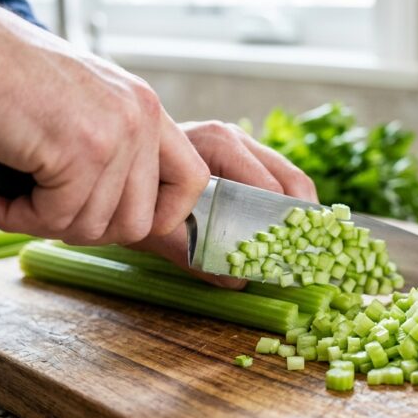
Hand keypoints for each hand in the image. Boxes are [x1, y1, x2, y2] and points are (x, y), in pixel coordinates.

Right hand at [0, 0, 209, 244]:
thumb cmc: (2, 79)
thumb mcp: (82, 105)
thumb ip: (110, 149)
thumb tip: (114, 215)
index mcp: (147, 108)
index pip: (193, 182)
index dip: (160, 215)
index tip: (116, 217)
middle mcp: (141, 119)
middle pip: (139, 222)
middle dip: (86, 228)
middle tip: (43, 208)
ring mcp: (115, 136)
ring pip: (93, 227)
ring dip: (44, 222)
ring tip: (10, 192)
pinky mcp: (80, 152)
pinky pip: (55, 219)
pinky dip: (16, 216)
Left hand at [129, 121, 317, 287]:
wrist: (112, 164)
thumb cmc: (131, 190)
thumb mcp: (152, 226)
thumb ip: (190, 253)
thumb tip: (237, 280)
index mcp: (214, 144)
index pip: (265, 183)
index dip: (280, 220)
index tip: (290, 251)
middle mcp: (232, 137)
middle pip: (287, 177)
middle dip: (300, 216)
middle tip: (306, 252)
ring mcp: (240, 144)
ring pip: (289, 177)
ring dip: (297, 212)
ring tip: (302, 246)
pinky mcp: (242, 157)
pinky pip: (277, 180)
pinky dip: (285, 206)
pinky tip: (285, 233)